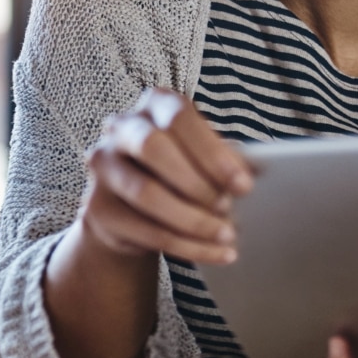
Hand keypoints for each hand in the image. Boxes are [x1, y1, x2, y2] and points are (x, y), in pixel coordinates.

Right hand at [79, 88, 253, 265]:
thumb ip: (226, 158)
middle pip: (153, 149)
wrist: (134, 204)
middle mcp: (121, 128)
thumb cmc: (182, 168)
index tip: (244, 184)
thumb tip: (260, 171)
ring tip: (227, 235)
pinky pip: (145, 231)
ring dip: (193, 220)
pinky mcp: (96, 208)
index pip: (180, 118)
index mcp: (154, 103)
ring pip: (147, 194)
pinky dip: (187, 246)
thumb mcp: (205, 156)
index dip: (213, 152)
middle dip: (197, 183)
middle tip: (230, 208)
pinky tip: (216, 254)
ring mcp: (103, 167)